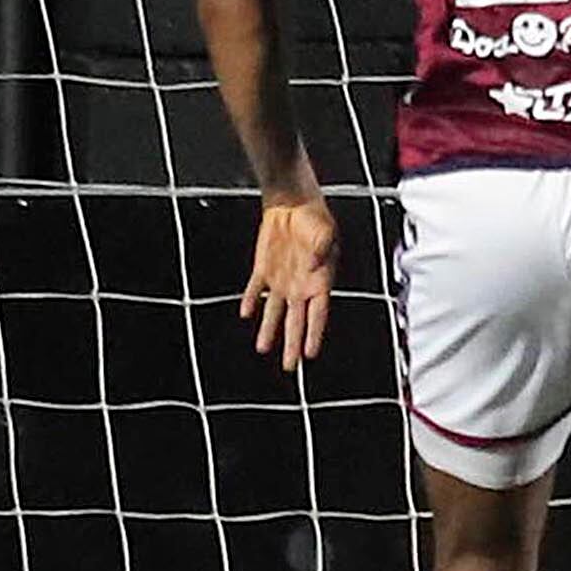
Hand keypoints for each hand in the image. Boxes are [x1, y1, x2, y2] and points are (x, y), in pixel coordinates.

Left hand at [242, 188, 339, 366]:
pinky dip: (251, 301)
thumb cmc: (314, 217)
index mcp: (320, 280)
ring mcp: (282, 280)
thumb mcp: (323, 231)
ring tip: (263, 348)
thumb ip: (320, 248)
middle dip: (293, 345)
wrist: (293, 204)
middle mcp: (301, 286)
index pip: (318, 315)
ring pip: (275, 312)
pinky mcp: (264, 270)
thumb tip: (312, 266)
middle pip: (297, 322)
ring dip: (269, 330)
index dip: (314, 334)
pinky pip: (255, 290)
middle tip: (291, 366)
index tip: (310, 353)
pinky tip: (247, 314)